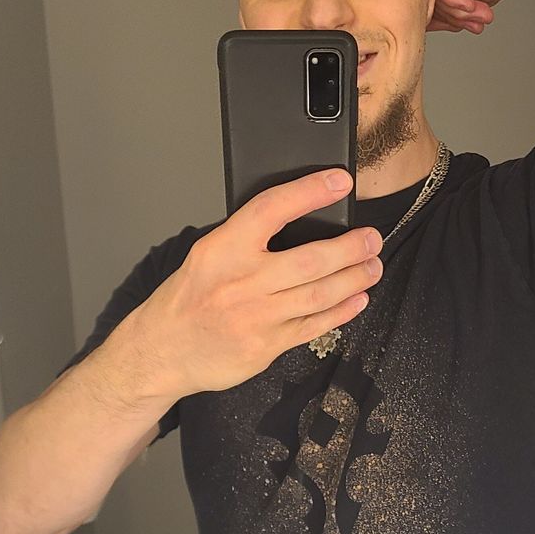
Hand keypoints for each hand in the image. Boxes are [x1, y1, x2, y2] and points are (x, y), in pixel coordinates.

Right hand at [134, 172, 383, 395]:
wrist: (162, 350)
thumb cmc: (187, 299)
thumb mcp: (207, 255)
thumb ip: (247, 238)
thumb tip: (301, 216)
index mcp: (222, 250)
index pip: (271, 209)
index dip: (309, 192)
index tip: (339, 182)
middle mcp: (240, 283)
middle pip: (309, 259)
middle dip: (350, 248)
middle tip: (371, 238)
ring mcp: (254, 317)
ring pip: (318, 294)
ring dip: (354, 279)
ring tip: (372, 266)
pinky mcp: (265, 347)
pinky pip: (313, 326)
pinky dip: (341, 311)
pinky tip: (357, 299)